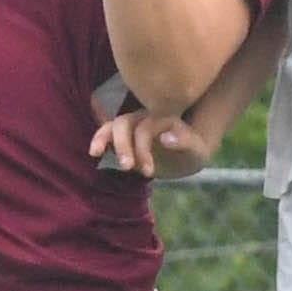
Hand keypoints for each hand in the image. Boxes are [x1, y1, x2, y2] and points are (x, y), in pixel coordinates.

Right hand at [90, 110, 214, 178]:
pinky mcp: (124, 136)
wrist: (188, 153)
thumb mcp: (197, 150)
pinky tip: (94, 152)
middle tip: (126, 168)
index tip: (149, 172)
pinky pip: (107, 132)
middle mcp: (145, 117)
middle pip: (125, 122)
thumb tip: (165, 138)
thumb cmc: (194, 150)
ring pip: (113, 125)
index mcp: (163, 117)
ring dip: (103, 138)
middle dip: (122, 144)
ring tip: (95, 154)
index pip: (145, 128)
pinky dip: (99, 139)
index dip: (143, 149)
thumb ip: (184, 141)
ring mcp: (133, 125)